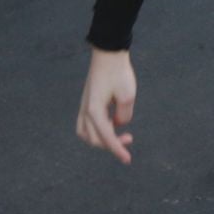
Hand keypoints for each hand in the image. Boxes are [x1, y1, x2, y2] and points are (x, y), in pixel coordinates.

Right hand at [75, 48, 137, 164]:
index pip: (106, 137)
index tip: (128, 160)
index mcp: (94, 111)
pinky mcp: (87, 102)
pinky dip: (98, 129)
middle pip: (94, 139)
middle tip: (130, 139)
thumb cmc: (118, 73)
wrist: (108, 53)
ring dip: (101, 138)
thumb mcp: (127, 96)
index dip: (117, 150)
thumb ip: (123, 115)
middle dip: (111, 144)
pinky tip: (112, 122)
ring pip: (86, 133)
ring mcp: (84, 106)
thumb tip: (118, 124)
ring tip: (118, 133)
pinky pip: (87, 124)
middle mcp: (85, 111)